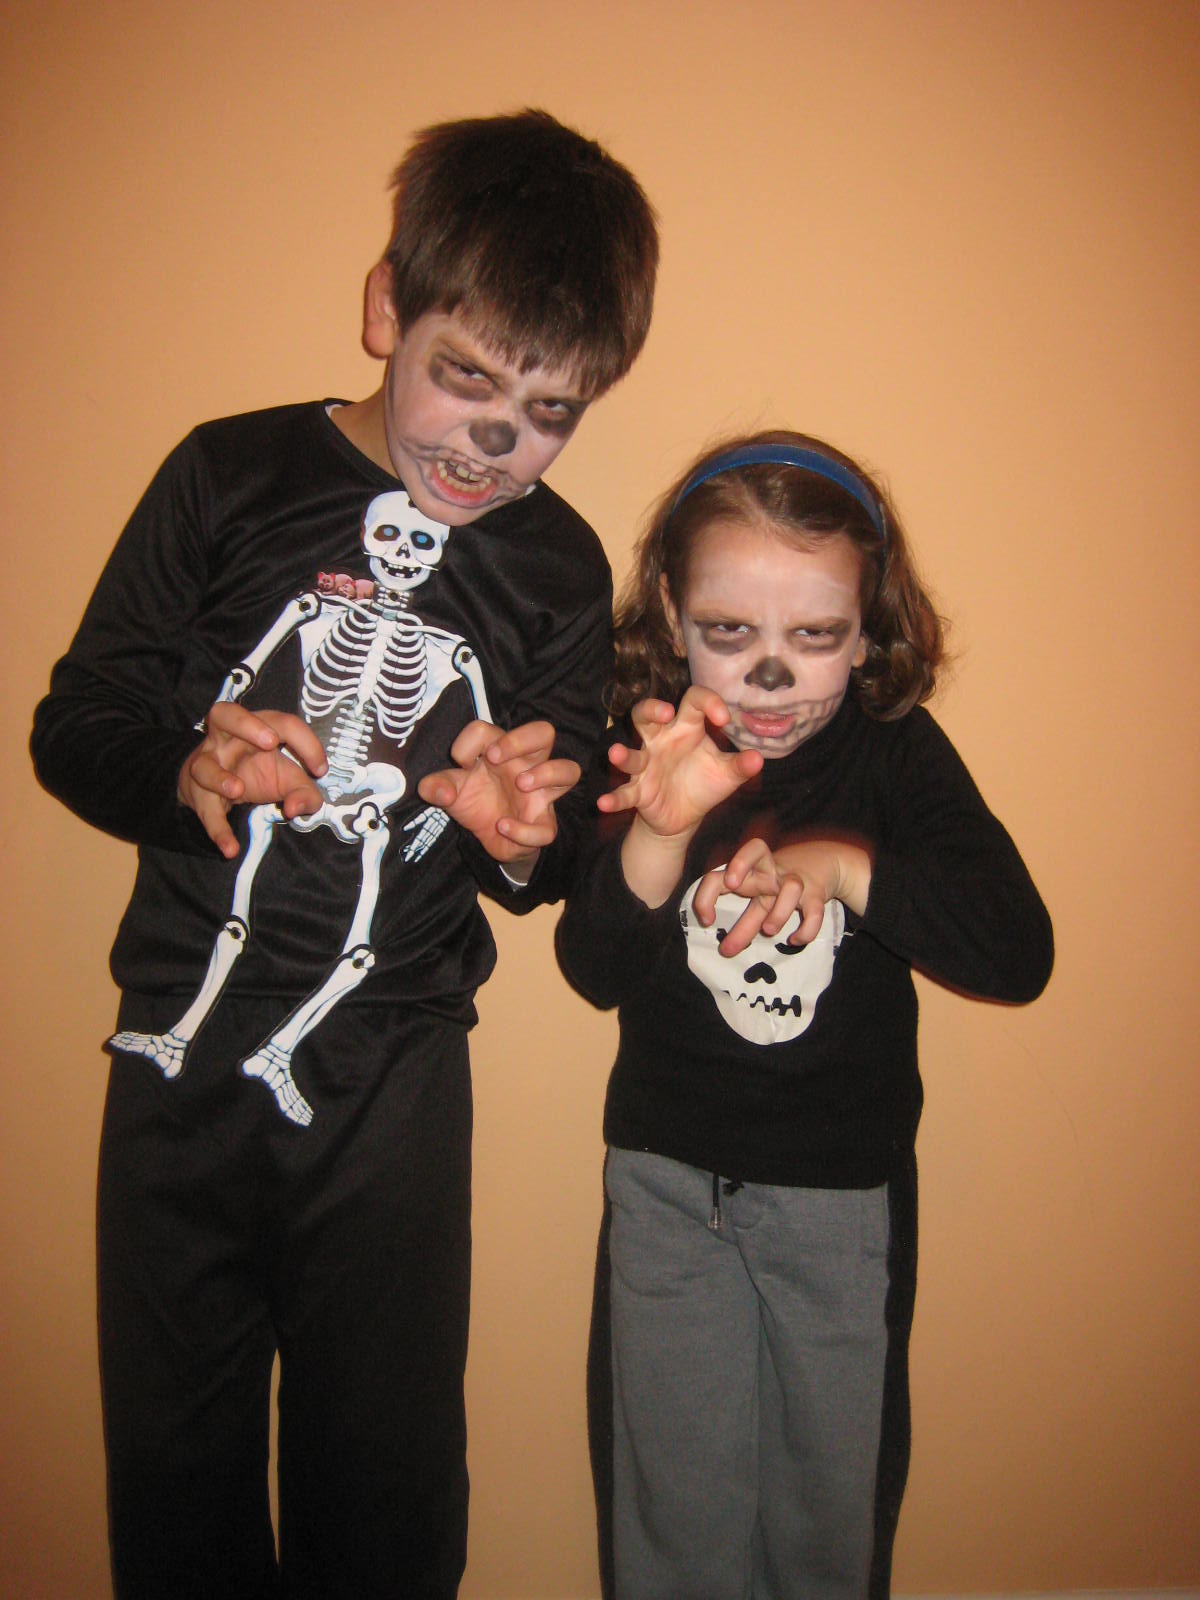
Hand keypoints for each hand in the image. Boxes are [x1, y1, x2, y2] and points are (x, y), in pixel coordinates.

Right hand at [179, 701, 327, 858]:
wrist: (212, 787)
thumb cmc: (256, 772)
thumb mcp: (287, 780)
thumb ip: (305, 793)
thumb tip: (296, 806)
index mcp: (258, 729)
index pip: (282, 723)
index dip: (306, 743)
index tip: (320, 769)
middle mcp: (227, 740)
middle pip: (225, 715)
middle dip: (247, 725)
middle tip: (270, 741)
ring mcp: (207, 764)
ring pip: (203, 765)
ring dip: (219, 777)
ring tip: (237, 790)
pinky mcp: (198, 794)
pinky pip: (205, 811)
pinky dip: (217, 830)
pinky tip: (230, 848)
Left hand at [417, 719, 578, 864]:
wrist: (492, 838)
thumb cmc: (475, 801)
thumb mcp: (448, 793)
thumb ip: (436, 788)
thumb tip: (435, 790)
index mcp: (500, 750)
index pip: (487, 729)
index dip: (470, 741)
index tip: (460, 762)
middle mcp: (526, 765)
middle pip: (543, 732)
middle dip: (520, 739)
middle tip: (494, 757)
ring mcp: (541, 794)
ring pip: (568, 771)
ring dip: (547, 773)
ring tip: (521, 784)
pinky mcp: (543, 824)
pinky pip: (547, 829)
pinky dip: (524, 830)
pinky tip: (502, 827)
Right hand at [599, 689, 762, 840]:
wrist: (684, 817)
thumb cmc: (704, 783)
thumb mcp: (727, 774)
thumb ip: (741, 765)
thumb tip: (759, 759)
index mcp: (686, 728)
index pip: (693, 702)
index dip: (708, 702)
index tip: (724, 719)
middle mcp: (661, 741)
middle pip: (646, 714)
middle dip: (651, 709)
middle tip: (663, 713)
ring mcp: (646, 765)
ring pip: (631, 752)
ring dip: (622, 754)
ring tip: (617, 753)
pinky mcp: (638, 790)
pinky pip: (624, 792)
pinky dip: (614, 798)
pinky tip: (604, 803)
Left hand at [692, 837, 871, 956]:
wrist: (823, 863)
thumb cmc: (779, 884)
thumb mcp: (760, 897)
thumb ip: (744, 921)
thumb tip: (725, 950)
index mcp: (749, 872)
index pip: (721, 873)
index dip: (708, 894)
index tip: (707, 920)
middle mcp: (770, 871)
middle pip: (756, 850)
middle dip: (741, 863)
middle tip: (732, 883)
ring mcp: (794, 879)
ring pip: (790, 885)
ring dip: (779, 912)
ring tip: (768, 931)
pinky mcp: (816, 893)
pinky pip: (814, 910)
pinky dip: (806, 928)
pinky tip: (795, 940)